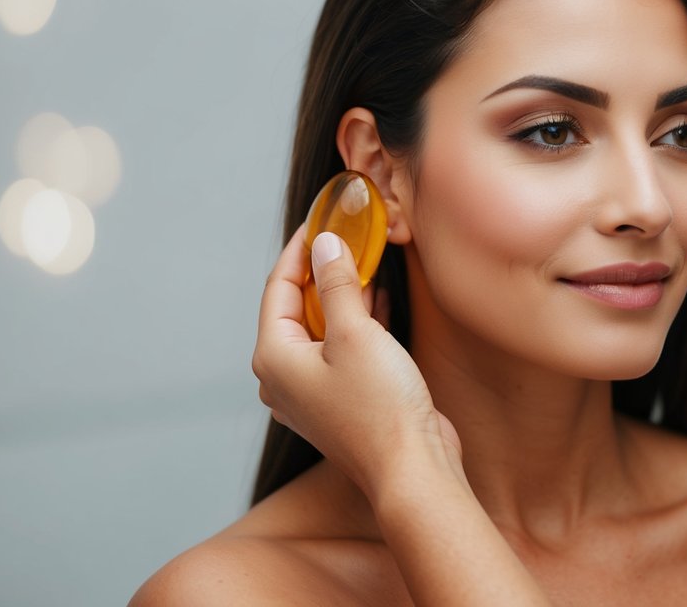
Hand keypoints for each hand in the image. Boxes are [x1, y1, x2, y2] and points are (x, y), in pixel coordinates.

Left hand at [253, 227, 464, 496]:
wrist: (411, 467)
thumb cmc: (380, 406)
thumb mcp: (355, 332)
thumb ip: (336, 284)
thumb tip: (325, 243)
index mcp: (274, 359)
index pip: (278, 288)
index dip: (299, 249)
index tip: (320, 219)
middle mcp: (285, 377)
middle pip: (296, 308)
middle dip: (323, 270)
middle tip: (348, 236)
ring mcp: (313, 392)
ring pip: (321, 328)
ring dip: (343, 295)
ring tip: (367, 261)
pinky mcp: (342, 400)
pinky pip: (340, 349)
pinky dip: (355, 323)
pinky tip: (378, 301)